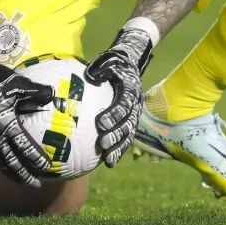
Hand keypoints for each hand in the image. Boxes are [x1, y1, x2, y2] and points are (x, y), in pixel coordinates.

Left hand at [84, 25, 154, 167]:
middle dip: (115, 135)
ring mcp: (134, 115)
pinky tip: (108, 162)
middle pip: (127, 123)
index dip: (114, 114)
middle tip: (102, 143)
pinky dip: (119, 150)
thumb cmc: (113, 64)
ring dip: (118, 147)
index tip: (101, 122)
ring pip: (128, 134)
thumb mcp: (108, 61)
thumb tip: (90, 75)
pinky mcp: (131, 123)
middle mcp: (135, 105)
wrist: (129, 66)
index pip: (123, 103)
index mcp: (130, 89)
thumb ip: (99, 69)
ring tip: (107, 158)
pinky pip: (126, 139)